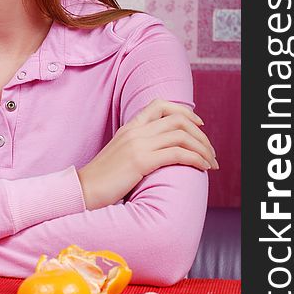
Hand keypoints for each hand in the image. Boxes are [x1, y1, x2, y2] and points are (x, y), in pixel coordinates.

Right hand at [77, 99, 217, 210]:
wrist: (83, 189)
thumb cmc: (102, 178)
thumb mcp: (120, 154)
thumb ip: (138, 145)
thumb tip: (161, 150)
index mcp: (130, 127)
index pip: (160, 104)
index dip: (184, 112)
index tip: (198, 125)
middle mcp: (135, 131)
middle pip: (177, 119)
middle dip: (200, 134)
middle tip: (210, 151)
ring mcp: (137, 144)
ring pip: (181, 135)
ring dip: (202, 148)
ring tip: (210, 162)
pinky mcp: (140, 161)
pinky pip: (176, 153)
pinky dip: (195, 159)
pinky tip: (202, 168)